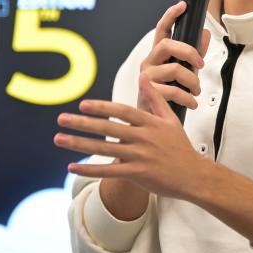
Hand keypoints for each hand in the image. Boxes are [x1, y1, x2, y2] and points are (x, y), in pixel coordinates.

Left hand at [54, 74, 209, 200]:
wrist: (194, 175)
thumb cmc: (180, 147)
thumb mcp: (171, 119)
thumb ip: (155, 99)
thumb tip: (143, 77)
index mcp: (151, 123)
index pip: (122, 112)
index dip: (102, 107)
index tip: (83, 104)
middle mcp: (144, 138)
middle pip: (108, 128)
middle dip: (83, 123)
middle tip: (61, 118)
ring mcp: (140, 157)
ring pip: (104, 149)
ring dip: (79, 143)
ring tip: (59, 139)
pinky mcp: (137, 174)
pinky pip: (109, 171)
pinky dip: (89, 169)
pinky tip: (72, 167)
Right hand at [138, 1, 210, 111]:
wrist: (153, 119)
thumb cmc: (167, 92)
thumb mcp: (184, 71)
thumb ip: (194, 54)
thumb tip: (205, 33)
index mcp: (157, 54)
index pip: (162, 30)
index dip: (170, 16)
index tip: (182, 5)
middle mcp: (149, 61)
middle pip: (167, 44)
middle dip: (189, 52)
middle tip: (201, 65)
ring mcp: (146, 76)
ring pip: (174, 69)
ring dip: (192, 81)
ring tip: (197, 91)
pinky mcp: (147, 92)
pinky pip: (172, 90)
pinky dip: (187, 98)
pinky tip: (192, 103)